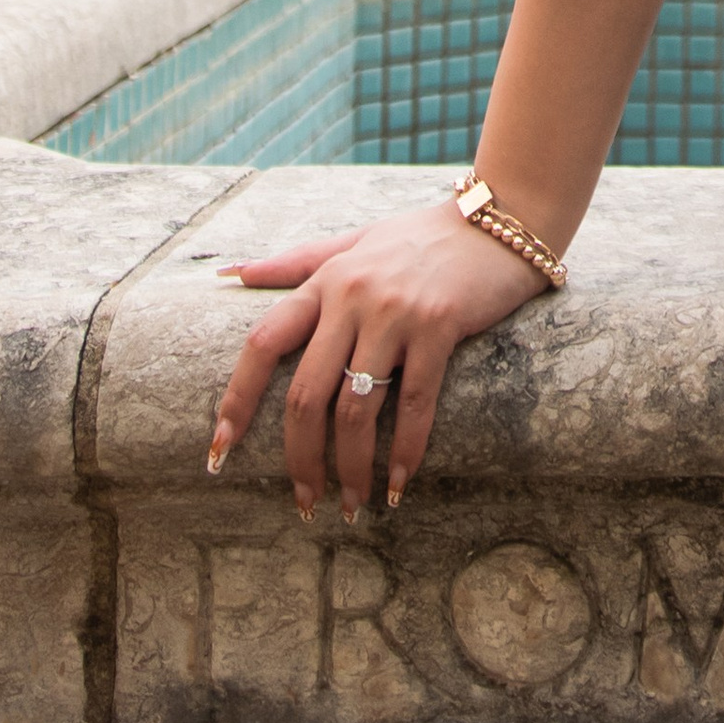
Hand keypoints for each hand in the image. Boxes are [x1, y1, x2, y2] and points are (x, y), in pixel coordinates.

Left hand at [206, 202, 554, 518]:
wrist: (504, 217)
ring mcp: (396, 311)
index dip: (235, 401)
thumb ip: (298, 262)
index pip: (262, 344)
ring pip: (355, 409)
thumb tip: (232, 274)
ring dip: (349, 468)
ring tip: (351, 505)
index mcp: (327, 279)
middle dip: (299, 459)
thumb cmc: (425, 235)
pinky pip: (413, 403)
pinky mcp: (439, 326)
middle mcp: (353, 295)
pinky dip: (404, 452)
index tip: (219, 453)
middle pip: (305, 394)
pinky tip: (399, 485)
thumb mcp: (357, 241)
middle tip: (304, 502)